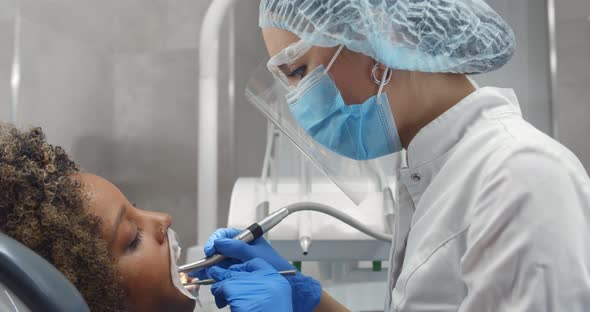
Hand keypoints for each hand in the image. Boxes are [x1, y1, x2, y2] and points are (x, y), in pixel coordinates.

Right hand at [192, 228, 321, 311]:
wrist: (288, 283)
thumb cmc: (276, 266)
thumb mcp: (254, 254)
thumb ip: (237, 247)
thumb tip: (219, 242)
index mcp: (246, 239)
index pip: (224, 235)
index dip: (215, 241)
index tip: (210, 250)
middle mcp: (240, 250)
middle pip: (218, 252)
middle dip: (210, 261)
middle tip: (203, 270)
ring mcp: (238, 263)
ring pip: (219, 266)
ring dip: (213, 274)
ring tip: (209, 281)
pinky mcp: (238, 276)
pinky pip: (225, 277)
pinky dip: (220, 284)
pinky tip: (219, 289)